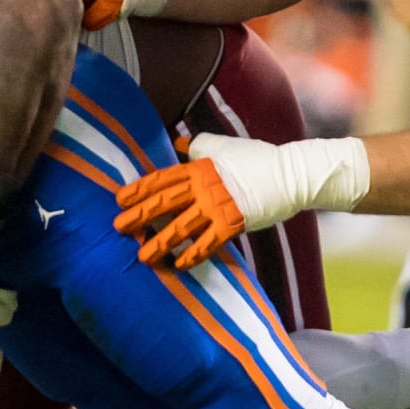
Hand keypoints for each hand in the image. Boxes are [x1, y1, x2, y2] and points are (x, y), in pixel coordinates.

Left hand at [114, 155, 244, 268]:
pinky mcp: (233, 224)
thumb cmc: (255, 158)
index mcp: (197, 168)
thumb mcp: (221, 146)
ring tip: (143, 257)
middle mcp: (203, 187)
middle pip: (164, 203)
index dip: (138, 189)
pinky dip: (193, 255)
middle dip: (139, 216)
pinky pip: (207, 243)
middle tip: (118, 228)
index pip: (161, 180)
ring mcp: (217, 207)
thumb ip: (196, 146)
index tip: (119, 200)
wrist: (291, 174)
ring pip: (181, 227)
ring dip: (160, 243)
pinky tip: (179, 266)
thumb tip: (177, 142)